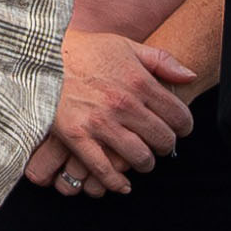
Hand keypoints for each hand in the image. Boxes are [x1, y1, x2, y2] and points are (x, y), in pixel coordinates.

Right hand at [46, 27, 196, 194]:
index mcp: (139, 82)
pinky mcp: (77, 137)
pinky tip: (123, 184)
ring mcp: (100, 123)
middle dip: (166, 146)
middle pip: (162, 139)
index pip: (178, 115)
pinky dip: (117, 182)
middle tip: (161, 145)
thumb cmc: (85, 50)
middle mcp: (123, 104)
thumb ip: (161, 60)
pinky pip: (104, 170)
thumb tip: (190, 76)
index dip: (184, 127)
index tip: (180, 130)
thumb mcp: (126, 46)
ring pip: (139, 157)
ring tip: (143, 160)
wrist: (40, 56)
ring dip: (145, 163)